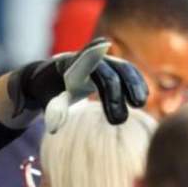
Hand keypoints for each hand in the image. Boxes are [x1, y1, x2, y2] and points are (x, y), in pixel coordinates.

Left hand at [8, 37, 147, 131]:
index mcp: (69, 63)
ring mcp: (101, 60)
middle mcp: (88, 57)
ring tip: (138, 105)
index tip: (105, 65)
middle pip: (109, 70)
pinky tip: (140, 98)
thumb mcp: (47, 100)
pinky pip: (127, 71)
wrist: (48, 76)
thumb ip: (54, 110)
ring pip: (123, 67)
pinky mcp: (111, 66)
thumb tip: (55, 129)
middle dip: (116, 93)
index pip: (86, 66)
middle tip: (118, 121)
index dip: (100, 69)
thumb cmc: (47, 91)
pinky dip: (135, 82)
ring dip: (133, 85)